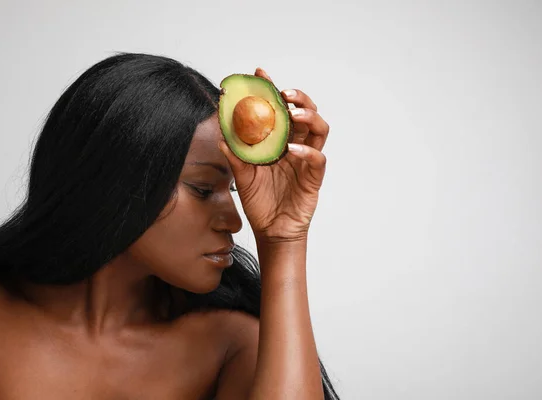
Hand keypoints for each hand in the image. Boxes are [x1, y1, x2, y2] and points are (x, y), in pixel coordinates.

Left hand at [219, 68, 329, 242]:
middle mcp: (296, 146)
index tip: (260, 73)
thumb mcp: (243, 176)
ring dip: (309, 116)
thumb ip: (236, 156)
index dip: (272, 89)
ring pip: (320, 129)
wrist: (271, 231)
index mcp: (279, 141)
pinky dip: (307, 151)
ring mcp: (307, 160)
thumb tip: (221, 137)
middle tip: (283, 93)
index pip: (279, 110)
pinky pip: (317, 158)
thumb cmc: (260, 202)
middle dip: (297, 97)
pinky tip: (292, 149)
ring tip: (293, 113)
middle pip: (306, 112)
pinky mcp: (314, 177)